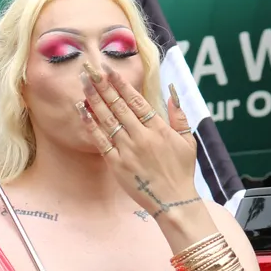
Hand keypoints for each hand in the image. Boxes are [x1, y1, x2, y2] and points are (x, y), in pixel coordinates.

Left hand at [77, 65, 198, 219]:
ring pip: (107, 120)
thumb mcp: (188, 141)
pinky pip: (100, 141)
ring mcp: (127, 150)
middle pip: (119, 106)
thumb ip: (179, 115)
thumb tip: (172, 92)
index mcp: (158, 129)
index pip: (137, 101)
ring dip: (95, 100)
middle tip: (90, 70)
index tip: (110, 70)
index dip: (122, 85)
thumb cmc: (181, 171)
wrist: (173, 201)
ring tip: (84, 84)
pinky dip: (90, 126)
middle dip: (104, 86)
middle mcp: (141, 137)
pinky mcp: (117, 164)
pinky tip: (82, 111)